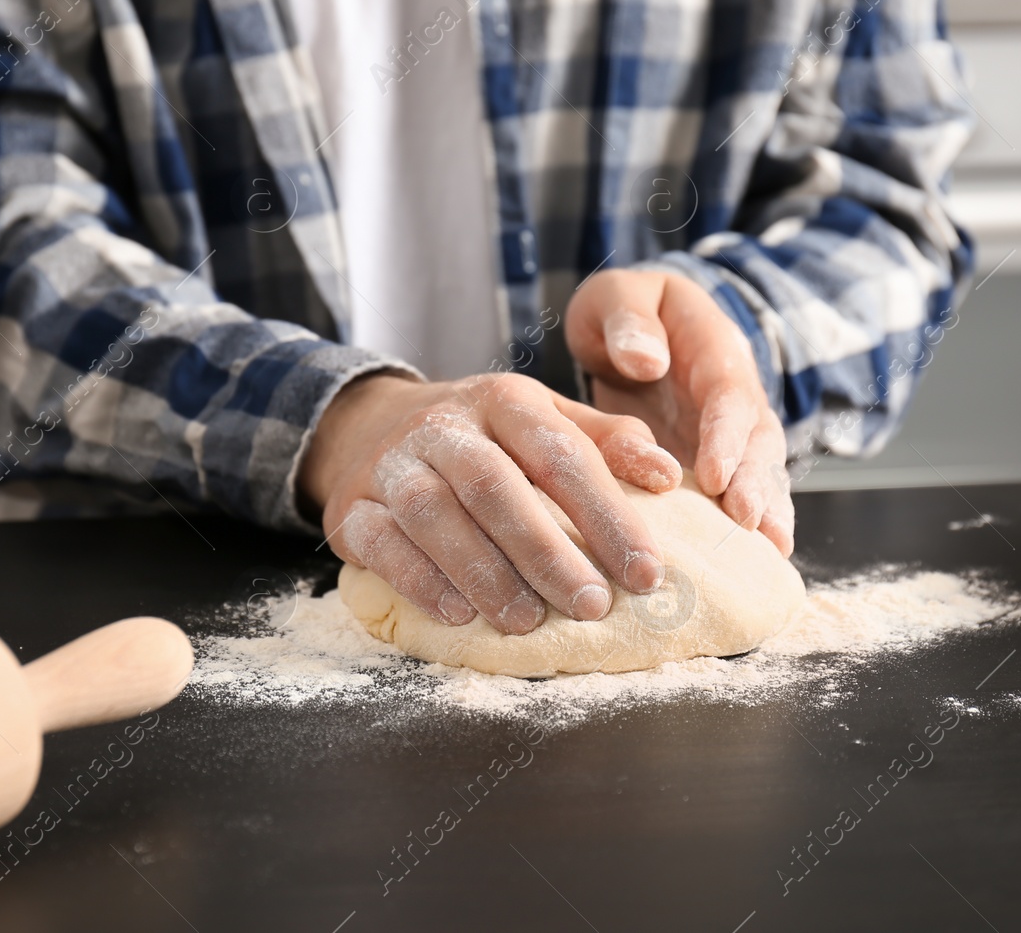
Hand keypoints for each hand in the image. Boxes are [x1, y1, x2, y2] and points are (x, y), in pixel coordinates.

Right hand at [300, 372, 682, 632]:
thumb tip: (669, 476)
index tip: (647, 572)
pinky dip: (419, 579)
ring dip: (483, 571)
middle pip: (494, 484)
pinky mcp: (351, 506)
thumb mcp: (545, 419)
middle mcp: (444, 425)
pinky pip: (380, 542)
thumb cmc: (485, 436)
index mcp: (504, 399)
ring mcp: (392, 464)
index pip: (561, 452)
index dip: (607, 513)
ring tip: (528, 620)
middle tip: (592, 605)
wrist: (370, 422)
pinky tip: (458, 613)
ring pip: (433, 514)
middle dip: (546, 550)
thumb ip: (607, 443)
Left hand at [566, 269, 794, 555]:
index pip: (729, 395)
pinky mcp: (718, 459)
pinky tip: (753, 563)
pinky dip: (749, 525)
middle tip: (749, 525)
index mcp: (715, 349)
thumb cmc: (625, 310)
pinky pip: (737, 493)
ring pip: (760, 472)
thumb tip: (646, 360)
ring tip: (769, 552)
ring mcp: (731, 431)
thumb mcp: (619, 294)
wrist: (636, 326)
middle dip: (757, 483)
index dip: (726, 436)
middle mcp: (735, 395)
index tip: (715, 476)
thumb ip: (629, 318)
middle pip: (758, 441)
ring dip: (766, 510)